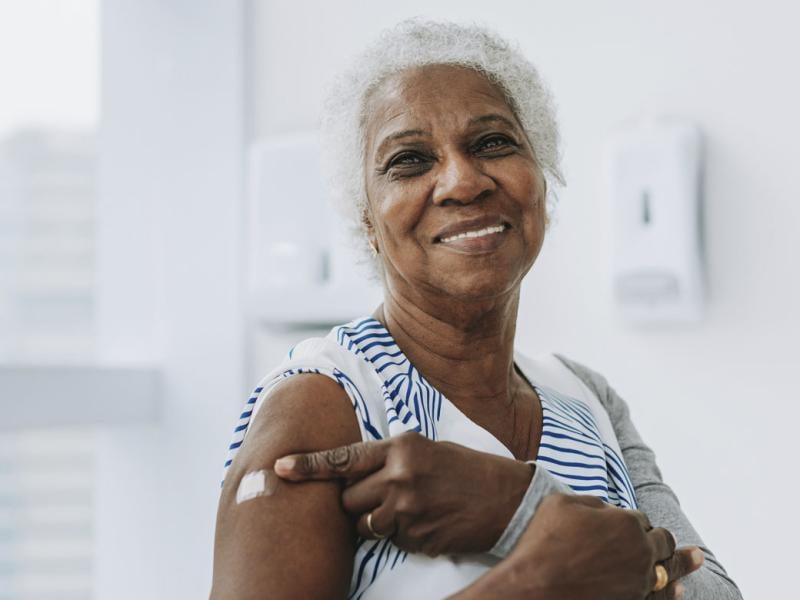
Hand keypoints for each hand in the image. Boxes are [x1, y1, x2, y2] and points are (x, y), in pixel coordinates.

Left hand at [273, 431, 532, 555]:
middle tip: (383, 495)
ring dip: (373, 521)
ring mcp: (406, 509)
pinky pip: (389, 540)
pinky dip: (399, 535)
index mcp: (401, 447)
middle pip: (347, 497)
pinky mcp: (415, 537)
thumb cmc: (467, 470)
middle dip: (355, 500)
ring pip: (363, 523)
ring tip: (407, 509)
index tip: (280, 468)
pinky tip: (425, 522)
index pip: (344, 458)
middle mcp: (399, 476)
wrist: (507, 499)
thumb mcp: (428, 449)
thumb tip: (355, 471)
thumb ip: (390, 457)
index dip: (308, 465)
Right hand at [494, 494, 703, 599]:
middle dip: (666, 541)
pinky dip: (669, 594)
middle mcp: (640, 553)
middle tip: (677, 542)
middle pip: (662, 544)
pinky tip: (678, 592)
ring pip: (668, 573)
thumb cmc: (542, 541)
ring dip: (682, 565)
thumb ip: (593, 503)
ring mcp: (638, 584)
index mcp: (626, 523)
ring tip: (696, 559)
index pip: (641, 519)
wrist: (532, 586)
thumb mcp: (562, 503)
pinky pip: (658, 598)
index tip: (624, 525)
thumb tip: (607, 510)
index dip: (633, 521)